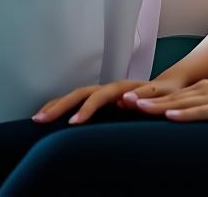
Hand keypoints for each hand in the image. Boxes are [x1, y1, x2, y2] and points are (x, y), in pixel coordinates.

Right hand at [31, 75, 190, 124]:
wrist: (170, 86)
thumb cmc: (169, 93)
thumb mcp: (163, 95)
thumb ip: (147, 98)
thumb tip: (127, 100)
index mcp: (124, 87)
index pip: (100, 95)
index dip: (87, 108)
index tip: (74, 122)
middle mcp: (111, 88)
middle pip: (81, 93)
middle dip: (60, 105)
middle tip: (40, 119)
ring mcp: (105, 93)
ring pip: (76, 95)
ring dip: (57, 104)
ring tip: (37, 118)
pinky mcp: (103, 100)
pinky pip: (78, 101)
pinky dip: (63, 105)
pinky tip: (50, 114)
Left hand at [127, 76, 207, 123]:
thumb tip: (198, 117)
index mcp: (203, 89)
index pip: (171, 95)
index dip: (150, 99)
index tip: (130, 102)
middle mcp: (204, 90)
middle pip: (169, 97)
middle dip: (145, 101)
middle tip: (122, 103)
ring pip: (179, 103)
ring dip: (156, 106)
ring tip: (136, 107)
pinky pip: (200, 112)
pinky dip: (183, 114)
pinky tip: (169, 116)